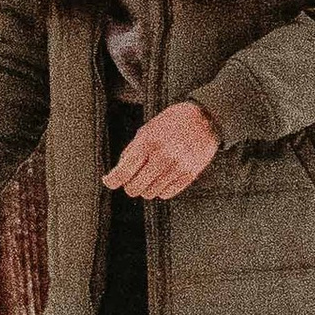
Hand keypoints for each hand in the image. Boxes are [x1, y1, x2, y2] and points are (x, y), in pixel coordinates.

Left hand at [103, 103, 219, 199]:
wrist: (205, 119)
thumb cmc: (174, 122)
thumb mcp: (146, 130)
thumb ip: (131, 151)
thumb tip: (119, 171)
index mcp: (148, 143)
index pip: (123, 172)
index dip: (112, 180)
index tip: (109, 181)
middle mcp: (162, 157)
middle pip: (134, 188)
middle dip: (129, 184)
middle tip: (132, 177)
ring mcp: (177, 168)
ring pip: (149, 193)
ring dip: (146, 187)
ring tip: (151, 174)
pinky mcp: (189, 176)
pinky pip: (166, 194)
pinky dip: (161, 189)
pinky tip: (163, 177)